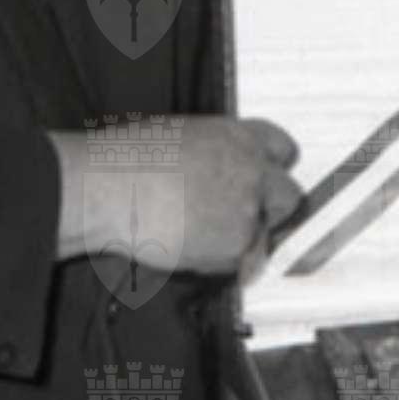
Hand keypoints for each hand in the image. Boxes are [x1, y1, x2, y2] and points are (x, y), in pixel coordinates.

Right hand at [52, 116, 302, 272]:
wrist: (109, 189)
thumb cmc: (125, 161)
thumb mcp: (181, 139)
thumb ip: (216, 156)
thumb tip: (217, 175)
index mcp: (239, 135)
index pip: (285, 149)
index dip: (274, 170)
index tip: (265, 184)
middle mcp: (255, 169)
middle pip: (289, 196)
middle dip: (270, 212)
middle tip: (239, 222)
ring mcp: (249, 207)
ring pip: (264, 235)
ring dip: (240, 241)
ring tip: (197, 239)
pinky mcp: (237, 243)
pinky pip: (239, 262)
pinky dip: (219, 263)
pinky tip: (186, 251)